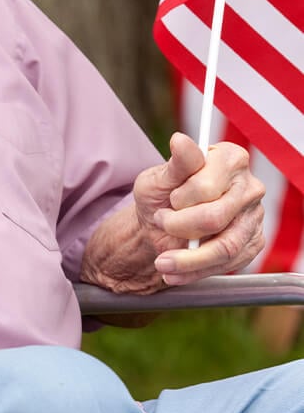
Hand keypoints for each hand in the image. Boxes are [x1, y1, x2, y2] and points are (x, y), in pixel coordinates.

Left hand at [80, 132, 264, 295]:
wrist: (161, 225)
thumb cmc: (161, 195)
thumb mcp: (158, 178)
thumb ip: (175, 164)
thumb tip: (180, 140)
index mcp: (230, 159)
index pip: (207, 186)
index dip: (182, 198)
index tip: (169, 200)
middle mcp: (248, 186)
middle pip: (215, 218)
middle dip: (178, 227)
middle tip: (161, 222)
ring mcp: (254, 217)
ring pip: (224, 247)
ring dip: (186, 259)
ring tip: (162, 262)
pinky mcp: (252, 244)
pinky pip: (227, 264)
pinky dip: (195, 272)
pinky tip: (175, 271)